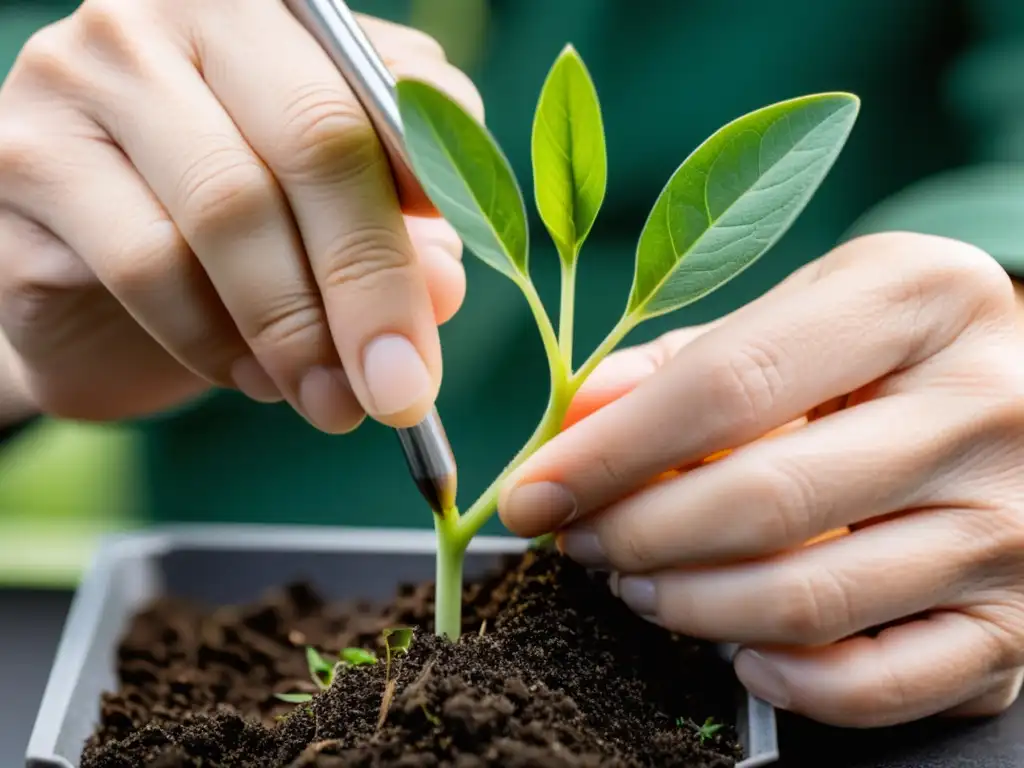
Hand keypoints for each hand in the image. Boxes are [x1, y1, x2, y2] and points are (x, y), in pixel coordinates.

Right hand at [0, 2, 482, 430]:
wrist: (86, 285)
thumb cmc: (228, 243)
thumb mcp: (330, 228)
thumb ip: (396, 238)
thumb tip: (443, 289)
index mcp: (273, 14)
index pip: (380, 88)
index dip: (432, 193)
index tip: (449, 297)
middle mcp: (171, 18)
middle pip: (314, 141)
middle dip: (371, 284)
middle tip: (401, 389)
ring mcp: (82, 78)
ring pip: (228, 210)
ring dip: (295, 331)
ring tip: (328, 399)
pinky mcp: (22, 160)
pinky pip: (146, 265)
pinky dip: (213, 341)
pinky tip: (246, 377)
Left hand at [499, 233, 1023, 726]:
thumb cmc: (889, 352)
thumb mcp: (803, 313)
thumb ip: (689, 363)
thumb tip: (576, 422)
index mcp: (919, 298)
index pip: (725, 386)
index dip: (608, 451)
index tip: (535, 490)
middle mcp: (983, 408)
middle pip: (759, 501)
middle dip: (633, 535)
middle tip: (579, 540)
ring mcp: (1010, 526)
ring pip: (803, 601)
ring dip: (685, 606)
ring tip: (636, 584)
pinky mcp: (1013, 625)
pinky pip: (874, 684)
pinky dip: (783, 682)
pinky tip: (738, 649)